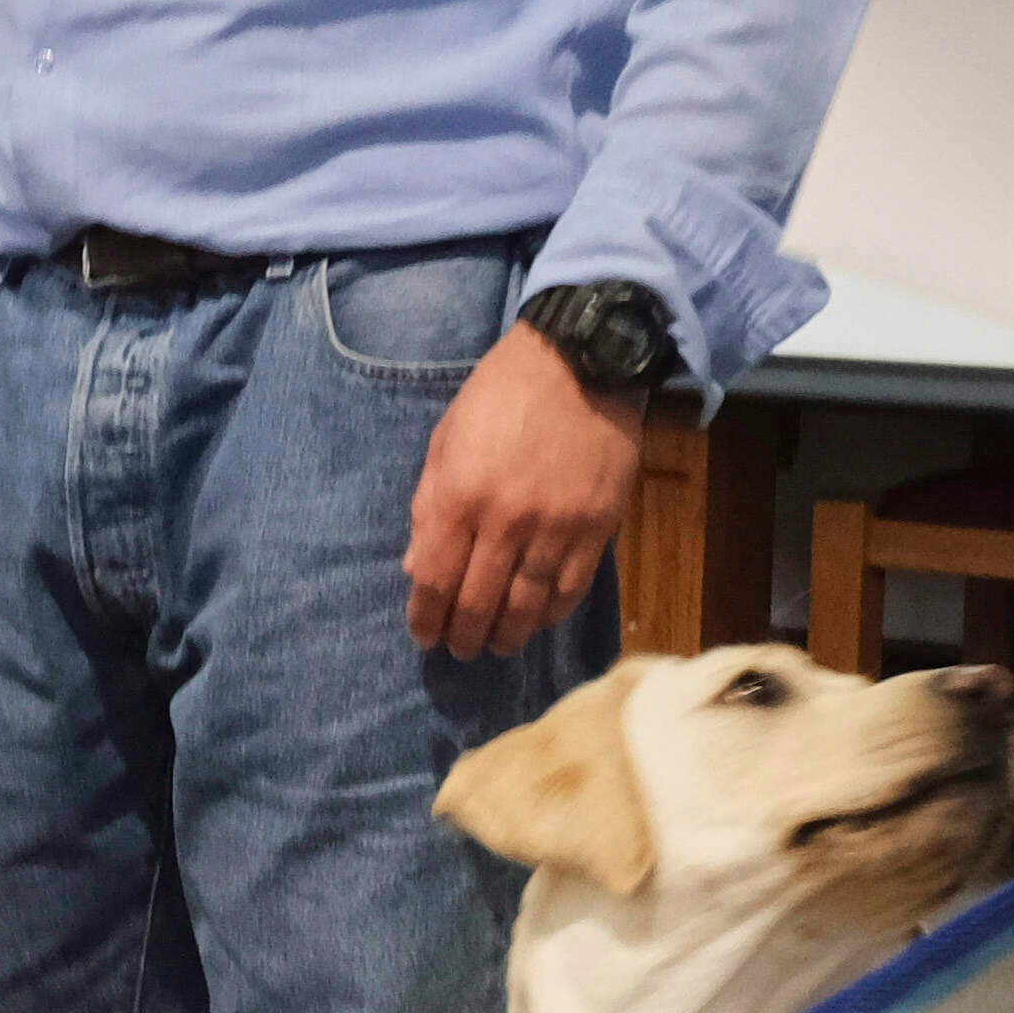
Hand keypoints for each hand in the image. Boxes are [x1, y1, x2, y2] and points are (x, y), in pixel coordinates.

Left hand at [405, 328, 638, 658]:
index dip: (426, 618)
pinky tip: (537, 620)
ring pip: (526, 606)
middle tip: (461, 649)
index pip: (433, 580)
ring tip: (497, 646)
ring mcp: (555, 528)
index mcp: (457, 495)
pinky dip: (550, 614)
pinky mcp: (597, 528)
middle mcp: (504, 520)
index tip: (424, 635)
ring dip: (507, 636)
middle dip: (464, 636)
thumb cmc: (501, 395)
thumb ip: (428, 505)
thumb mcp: (446, 439)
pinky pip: (570, 589)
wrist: (580, 362)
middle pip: (478, 603)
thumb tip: (416, 566)